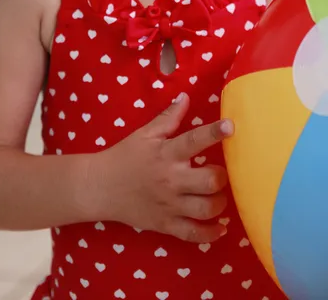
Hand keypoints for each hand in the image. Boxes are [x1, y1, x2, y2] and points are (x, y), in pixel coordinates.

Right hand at [97, 93, 233, 242]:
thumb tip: (186, 96)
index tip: (231, 126)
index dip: (214, 133)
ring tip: (218, 196)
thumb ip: (168, 117)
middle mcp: (171, 180)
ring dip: (220, 203)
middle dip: (221, 176)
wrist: (100, 187)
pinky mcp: (165, 225)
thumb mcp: (145, 134)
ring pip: (206, 209)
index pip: (193, 140)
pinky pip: (194, 234)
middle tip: (219, 173)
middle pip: (209, 181)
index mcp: (166, 154)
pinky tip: (220, 227)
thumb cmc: (125, 156)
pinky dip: (211, 233)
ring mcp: (169, 205)